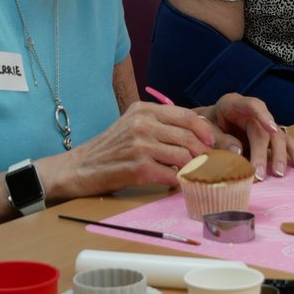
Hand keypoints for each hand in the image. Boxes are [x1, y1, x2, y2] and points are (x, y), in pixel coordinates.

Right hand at [68, 101, 216, 193]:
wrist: (80, 168)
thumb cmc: (110, 149)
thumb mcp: (132, 125)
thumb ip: (159, 125)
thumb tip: (196, 134)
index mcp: (143, 109)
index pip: (186, 115)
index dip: (205, 129)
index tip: (213, 141)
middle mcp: (143, 123)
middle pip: (188, 136)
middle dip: (206, 151)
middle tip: (213, 162)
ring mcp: (141, 145)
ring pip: (184, 156)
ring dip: (193, 168)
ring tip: (195, 174)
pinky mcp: (139, 168)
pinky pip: (172, 175)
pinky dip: (179, 182)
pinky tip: (177, 184)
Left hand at [198, 93, 293, 180]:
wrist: (205, 129)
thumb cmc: (204, 128)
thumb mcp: (205, 131)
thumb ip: (219, 139)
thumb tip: (238, 151)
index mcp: (233, 104)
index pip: (252, 105)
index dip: (263, 115)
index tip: (271, 129)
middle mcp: (253, 113)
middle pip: (264, 130)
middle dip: (263, 153)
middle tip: (259, 175)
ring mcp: (263, 125)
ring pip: (279, 137)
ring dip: (280, 156)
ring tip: (278, 174)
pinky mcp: (269, 137)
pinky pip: (286, 142)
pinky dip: (293, 154)